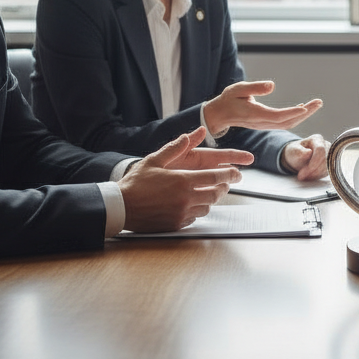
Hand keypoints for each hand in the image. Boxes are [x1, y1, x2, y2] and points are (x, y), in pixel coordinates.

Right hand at [118, 126, 251, 231]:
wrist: (120, 207)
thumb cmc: (136, 183)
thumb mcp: (154, 160)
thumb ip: (175, 147)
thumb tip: (191, 134)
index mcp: (182, 181)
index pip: (215, 177)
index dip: (229, 174)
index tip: (237, 171)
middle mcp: (185, 198)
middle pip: (216, 193)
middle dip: (224, 187)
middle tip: (226, 182)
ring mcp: (181, 213)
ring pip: (208, 206)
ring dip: (211, 199)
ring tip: (210, 192)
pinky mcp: (176, 224)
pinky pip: (196, 217)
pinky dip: (199, 210)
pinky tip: (194, 203)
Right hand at [203, 80, 322, 135]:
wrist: (220, 114)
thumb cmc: (228, 100)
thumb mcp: (238, 89)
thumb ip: (255, 88)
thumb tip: (272, 85)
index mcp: (255, 114)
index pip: (277, 116)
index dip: (292, 112)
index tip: (306, 108)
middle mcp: (262, 122)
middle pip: (288, 121)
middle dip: (305, 113)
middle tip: (319, 102)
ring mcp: (265, 125)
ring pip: (288, 123)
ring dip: (303, 115)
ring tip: (316, 104)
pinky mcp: (266, 124)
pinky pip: (284, 122)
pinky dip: (296, 116)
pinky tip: (303, 108)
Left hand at [280, 134, 329, 180]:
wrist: (297, 157)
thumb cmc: (295, 152)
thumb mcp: (293, 151)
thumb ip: (299, 151)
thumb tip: (309, 152)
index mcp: (317, 139)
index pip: (320, 150)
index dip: (313, 163)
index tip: (302, 173)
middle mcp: (326, 145)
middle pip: (326, 159)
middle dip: (314, 171)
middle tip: (301, 177)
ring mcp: (330, 154)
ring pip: (328, 167)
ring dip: (315, 175)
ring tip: (304, 177)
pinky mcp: (330, 163)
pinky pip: (328, 172)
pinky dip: (318, 176)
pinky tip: (309, 176)